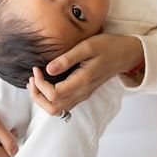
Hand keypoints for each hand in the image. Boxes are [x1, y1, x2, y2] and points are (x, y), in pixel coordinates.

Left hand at [27, 34, 142, 115]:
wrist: (125, 54)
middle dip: (37, 96)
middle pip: (53, 108)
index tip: (37, 68)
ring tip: (36, 80)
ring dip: (42, 98)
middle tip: (32, 78)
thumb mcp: (88, 46)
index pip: (54, 95)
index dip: (40, 84)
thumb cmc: (107, 46)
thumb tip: (48, 69)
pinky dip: (50, 97)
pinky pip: (63, 104)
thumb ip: (68, 58)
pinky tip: (47, 82)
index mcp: (82, 81)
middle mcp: (82, 93)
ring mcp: (83, 95)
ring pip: (57, 110)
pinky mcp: (83, 93)